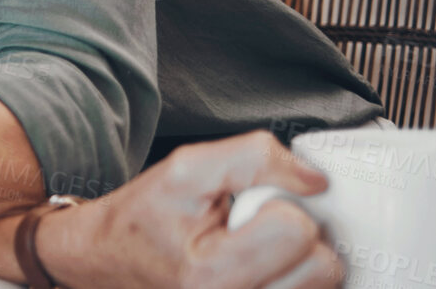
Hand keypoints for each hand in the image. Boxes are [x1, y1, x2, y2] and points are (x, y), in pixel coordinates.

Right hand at [39, 131, 342, 288]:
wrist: (110, 260)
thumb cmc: (143, 218)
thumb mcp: (184, 169)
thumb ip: (251, 158)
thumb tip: (314, 179)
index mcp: (211, 275)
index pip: (296, 231)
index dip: (279, 203)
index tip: (248, 204)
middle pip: (324, 267)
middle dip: (295, 235)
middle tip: (252, 228)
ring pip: (325, 286)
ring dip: (300, 259)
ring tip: (256, 248)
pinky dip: (296, 275)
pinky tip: (265, 266)